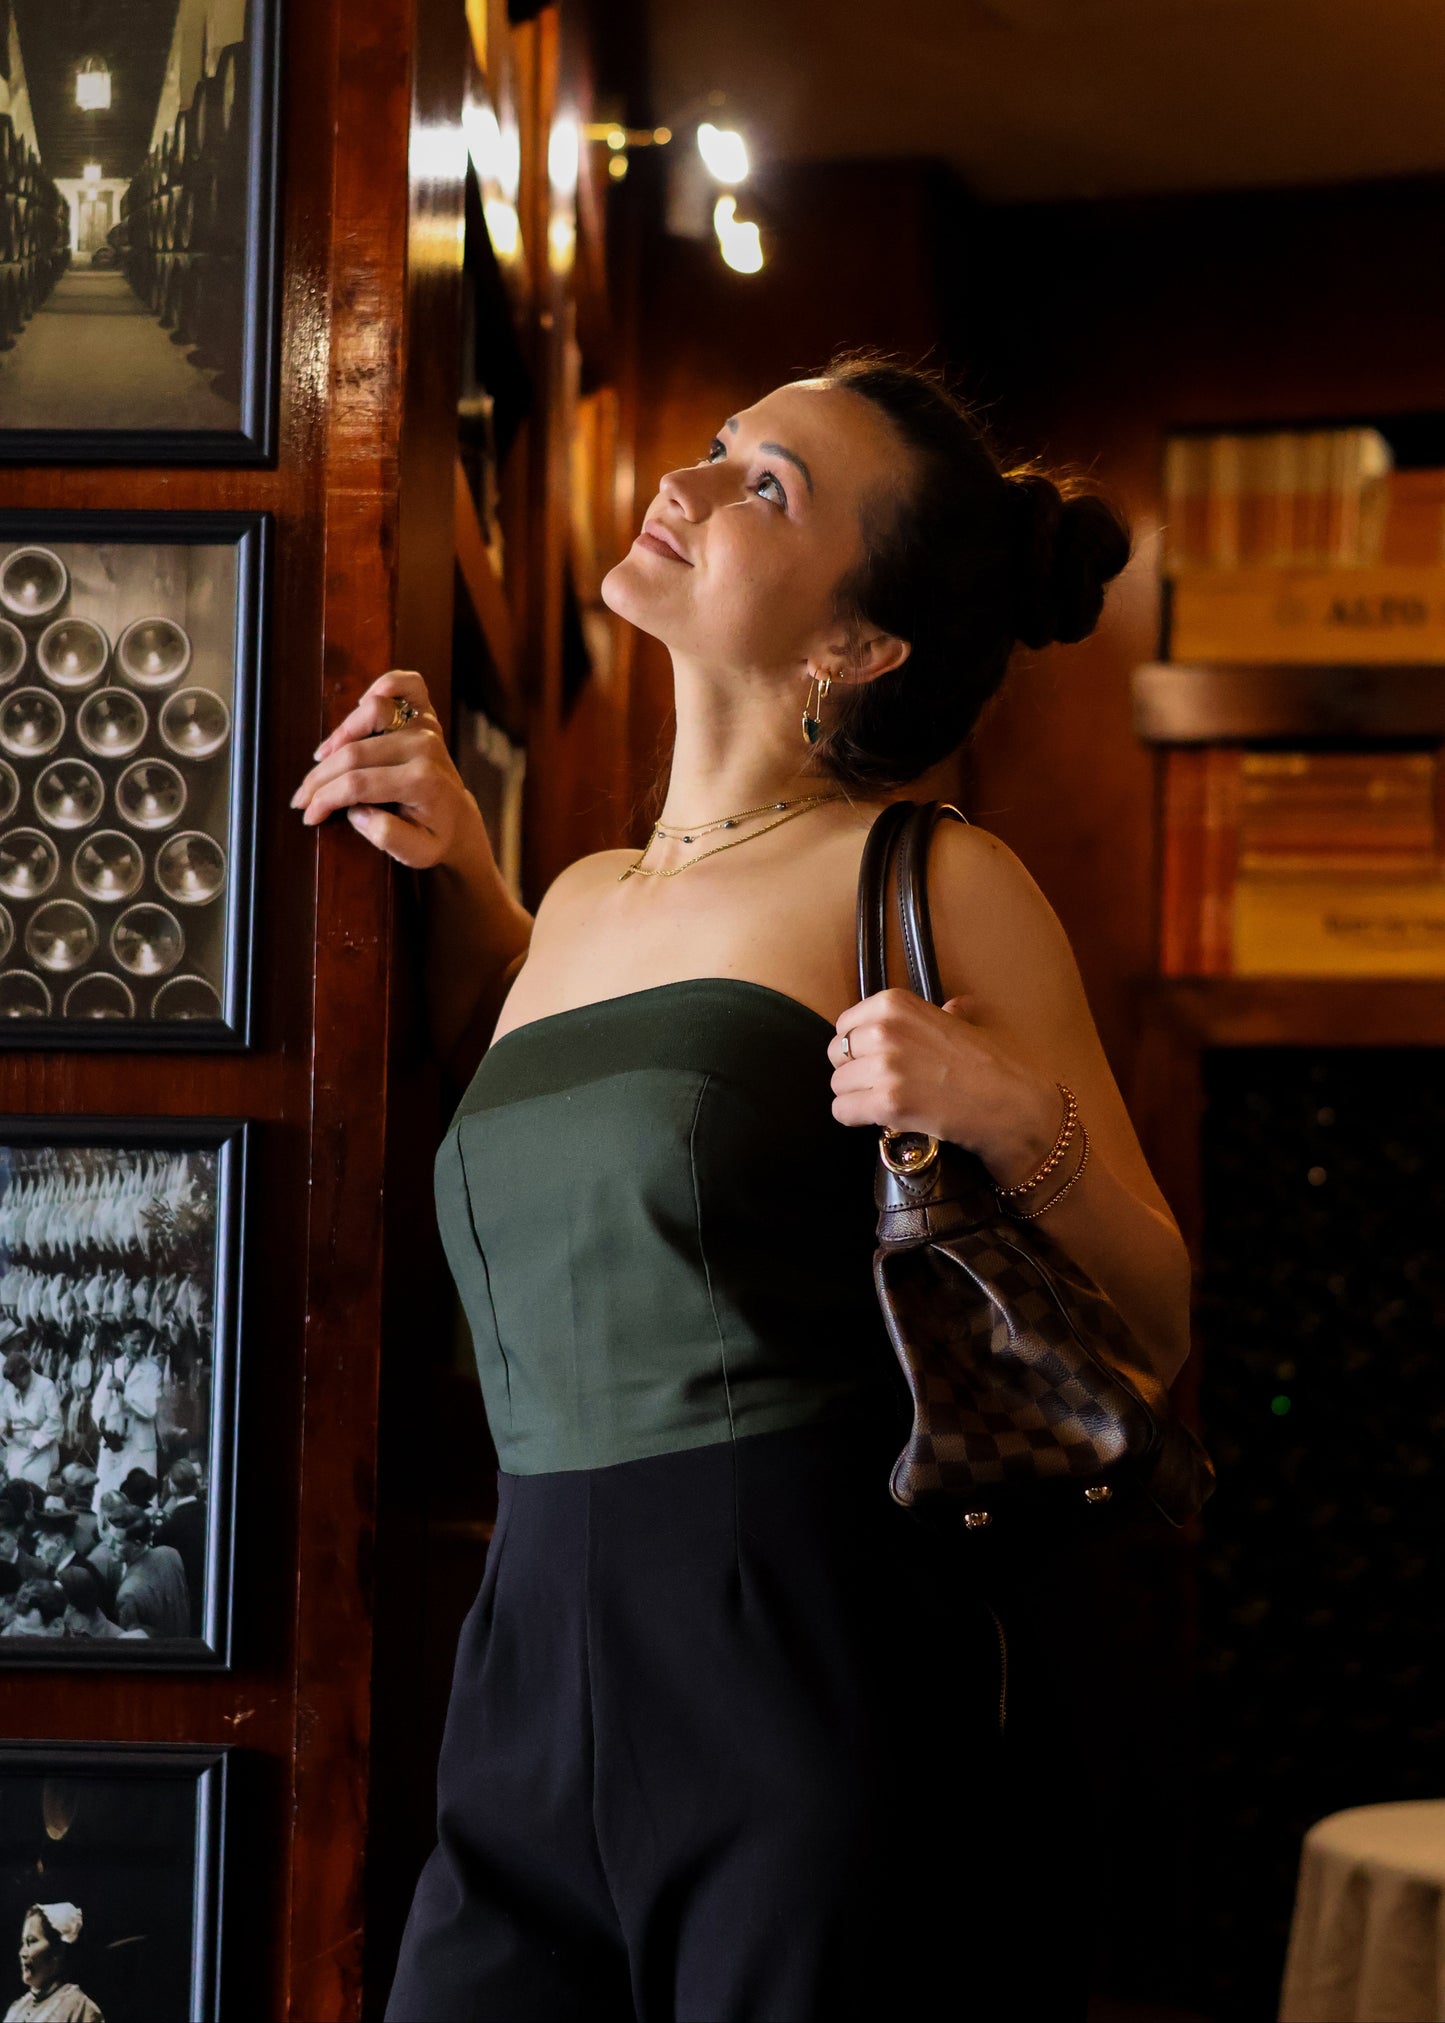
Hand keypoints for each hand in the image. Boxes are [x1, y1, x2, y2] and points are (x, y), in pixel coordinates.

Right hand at [289, 670, 485, 870]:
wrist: (459, 821)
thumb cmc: (435, 838)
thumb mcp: (416, 853)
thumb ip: (388, 836)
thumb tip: (357, 811)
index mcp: (423, 783)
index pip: (358, 783)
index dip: (325, 798)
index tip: (308, 815)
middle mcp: (426, 748)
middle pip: (355, 752)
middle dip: (320, 777)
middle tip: (302, 798)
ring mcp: (427, 728)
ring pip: (371, 712)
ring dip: (339, 734)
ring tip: (322, 760)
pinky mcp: (427, 715)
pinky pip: (406, 684)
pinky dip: (381, 688)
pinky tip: (359, 709)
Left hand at [827, 987, 1062, 1186]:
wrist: (1008, 1102)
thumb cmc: (988, 1063)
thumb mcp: (963, 1023)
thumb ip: (946, 1012)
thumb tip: (955, 1005)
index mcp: (894, 1004)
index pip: (845, 1025)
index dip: (858, 1047)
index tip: (877, 1060)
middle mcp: (884, 1029)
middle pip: (836, 1055)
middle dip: (854, 1072)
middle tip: (881, 1085)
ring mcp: (884, 1067)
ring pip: (837, 1086)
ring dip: (856, 1098)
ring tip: (885, 1102)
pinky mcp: (886, 1103)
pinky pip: (842, 1111)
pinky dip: (855, 1119)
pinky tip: (879, 1119)